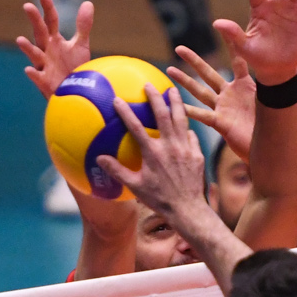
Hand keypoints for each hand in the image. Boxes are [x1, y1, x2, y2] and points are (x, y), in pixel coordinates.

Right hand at [16, 0, 92, 96]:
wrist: (74, 93)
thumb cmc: (74, 69)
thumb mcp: (80, 46)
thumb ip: (82, 26)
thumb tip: (87, 3)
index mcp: (54, 40)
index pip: (50, 20)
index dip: (47, 7)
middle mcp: (46, 50)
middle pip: (39, 33)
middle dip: (34, 20)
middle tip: (27, 6)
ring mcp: (44, 66)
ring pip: (34, 55)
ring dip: (27, 48)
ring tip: (20, 40)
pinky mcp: (45, 82)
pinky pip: (37, 77)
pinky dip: (33, 74)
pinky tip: (28, 69)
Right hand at [98, 84, 209, 222]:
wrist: (188, 210)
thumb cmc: (159, 200)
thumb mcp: (136, 187)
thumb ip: (117, 171)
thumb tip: (99, 159)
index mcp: (153, 153)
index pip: (136, 127)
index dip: (126, 112)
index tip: (118, 99)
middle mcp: (170, 146)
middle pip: (162, 115)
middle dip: (155, 97)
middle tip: (149, 85)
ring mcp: (186, 149)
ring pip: (181, 119)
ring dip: (176, 103)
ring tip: (172, 90)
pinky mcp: (197, 154)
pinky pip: (192, 135)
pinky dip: (186, 128)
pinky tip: (184, 124)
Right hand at [167, 47, 296, 163]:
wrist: (273, 148)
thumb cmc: (278, 123)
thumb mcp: (285, 96)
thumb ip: (294, 76)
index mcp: (246, 85)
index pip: (237, 60)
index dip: (230, 44)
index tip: (221, 27)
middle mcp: (231, 94)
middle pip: (209, 74)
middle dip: (194, 61)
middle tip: (179, 47)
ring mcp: (224, 108)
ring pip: (200, 91)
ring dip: (184, 82)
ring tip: (168, 70)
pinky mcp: (221, 123)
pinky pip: (202, 115)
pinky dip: (187, 111)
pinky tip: (174, 105)